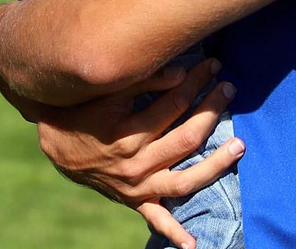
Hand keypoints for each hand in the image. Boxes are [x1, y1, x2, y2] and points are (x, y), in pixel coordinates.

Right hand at [35, 59, 242, 248]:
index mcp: (129, 135)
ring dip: (216, 165)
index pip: (174, 105)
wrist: (56, 145)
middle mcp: (136, 165)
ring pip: (185, 182)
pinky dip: (175, 233)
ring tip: (239, 146)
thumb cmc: (84, 111)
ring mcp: (137, 187)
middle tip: (228, 88)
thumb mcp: (107, 93)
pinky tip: (194, 245)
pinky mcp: (135, 201)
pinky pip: (157, 220)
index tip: (211, 65)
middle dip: (211, 110)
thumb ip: (143, 80)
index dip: (195, 81)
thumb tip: (181, 71)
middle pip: (186, 138)